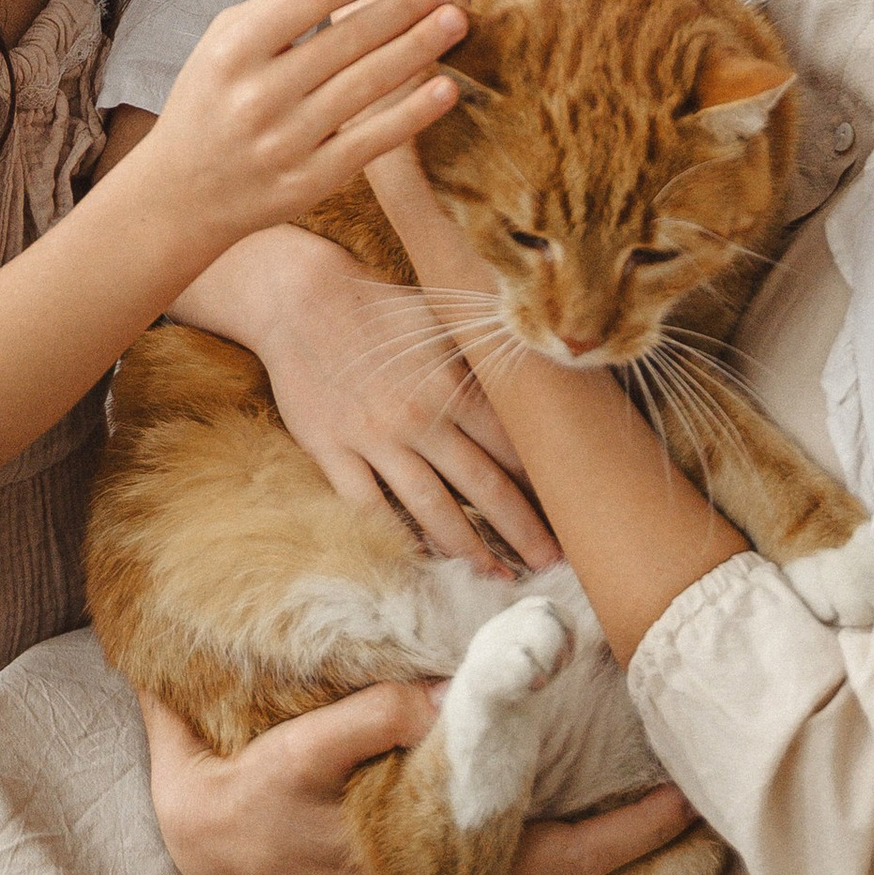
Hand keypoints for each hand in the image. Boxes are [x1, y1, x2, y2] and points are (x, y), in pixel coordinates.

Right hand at [136, 0, 467, 248]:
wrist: (180, 194)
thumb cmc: (211, 102)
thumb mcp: (222, 43)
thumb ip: (278, 7)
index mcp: (234, 51)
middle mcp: (259, 95)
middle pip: (348, 39)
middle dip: (404, 7)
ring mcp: (286, 142)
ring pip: (367, 85)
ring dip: (419, 48)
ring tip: (455, 22)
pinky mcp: (310, 182)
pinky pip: (372, 142)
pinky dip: (413, 114)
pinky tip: (447, 89)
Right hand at [138, 687, 691, 874]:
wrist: (203, 849)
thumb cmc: (254, 792)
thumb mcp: (303, 746)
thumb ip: (375, 717)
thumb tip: (449, 693)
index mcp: (435, 865)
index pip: (557, 855)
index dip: (623, 829)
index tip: (677, 790)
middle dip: (628, 849)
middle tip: (684, 802)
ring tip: (623, 817)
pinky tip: (541, 845)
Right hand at [253, 239, 556, 575]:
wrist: (301, 297)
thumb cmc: (381, 308)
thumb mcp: (442, 324)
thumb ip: (481, 366)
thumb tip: (535, 391)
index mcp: (454, 383)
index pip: (512, 446)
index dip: (544, 483)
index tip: (571, 511)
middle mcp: (420, 416)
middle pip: (484, 487)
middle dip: (523, 530)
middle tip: (554, 563)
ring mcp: (375, 437)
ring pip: (431, 508)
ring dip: (469, 548)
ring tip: (498, 577)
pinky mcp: (332, 450)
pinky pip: (369, 507)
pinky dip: (397, 537)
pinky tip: (423, 561)